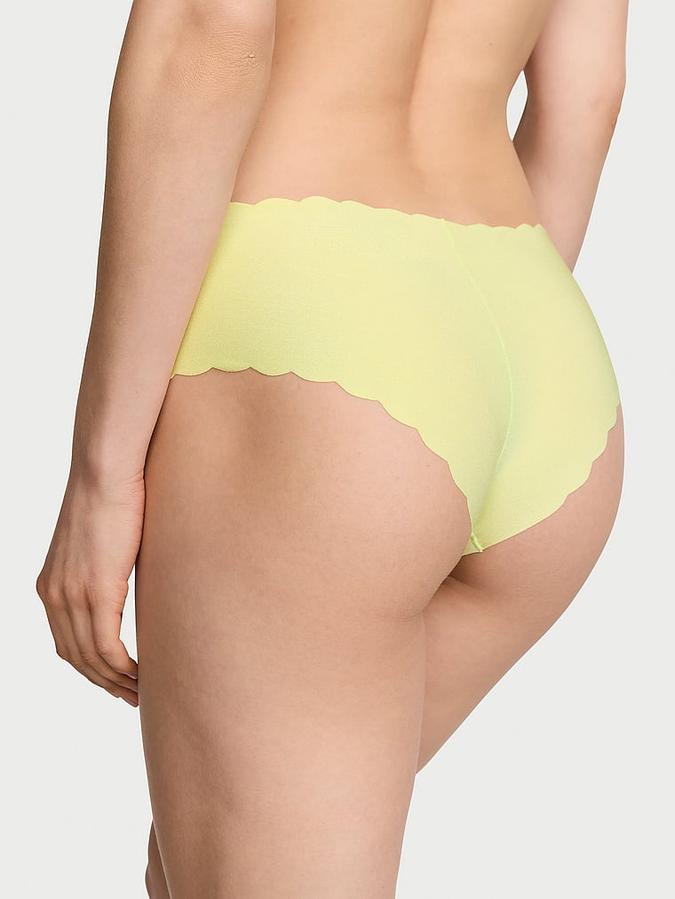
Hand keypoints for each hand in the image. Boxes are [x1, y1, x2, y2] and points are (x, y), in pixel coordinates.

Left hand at [36, 468, 144, 705]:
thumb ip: (103, 568)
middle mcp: (54, 595)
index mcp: (51, 585)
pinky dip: (122, 668)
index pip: (66, 642)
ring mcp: (72, 595)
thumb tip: (125, 579)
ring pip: (90, 658)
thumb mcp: (100, 542)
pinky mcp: (96, 591)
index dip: (89, 668)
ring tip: (141, 691)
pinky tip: (140, 675)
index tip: (115, 680)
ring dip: (115, 681)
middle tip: (131, 696)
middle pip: (75, 657)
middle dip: (102, 683)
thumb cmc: (111, 496)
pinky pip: (106, 647)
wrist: (105, 472)